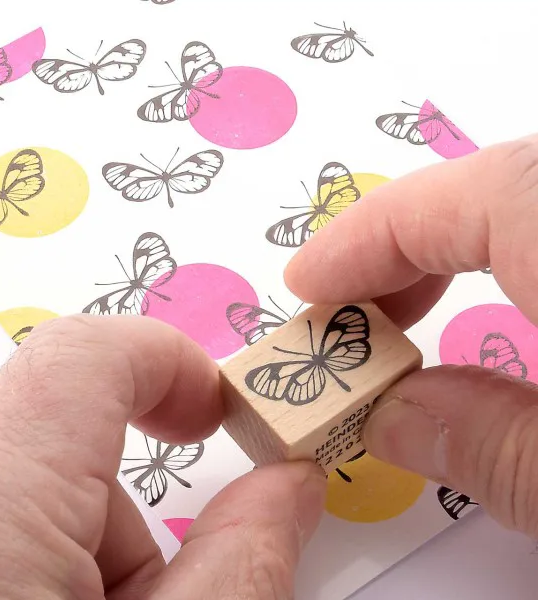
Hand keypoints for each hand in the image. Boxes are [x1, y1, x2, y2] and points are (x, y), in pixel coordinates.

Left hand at [0, 316, 324, 598]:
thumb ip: (241, 566)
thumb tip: (289, 486)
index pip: (84, 354)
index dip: (170, 361)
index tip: (217, 413)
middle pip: (62, 437)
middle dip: (135, 503)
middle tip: (175, 585)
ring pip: (28, 487)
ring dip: (87, 548)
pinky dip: (41, 561)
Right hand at [286, 135, 537, 538]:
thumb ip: (499, 450)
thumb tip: (396, 418)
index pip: (480, 194)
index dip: (372, 237)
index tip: (307, 285)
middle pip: (505, 188)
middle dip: (406, 244)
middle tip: (348, 310)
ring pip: (530, 205)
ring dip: (460, 249)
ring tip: (407, 314)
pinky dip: (512, 257)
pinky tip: (500, 310)